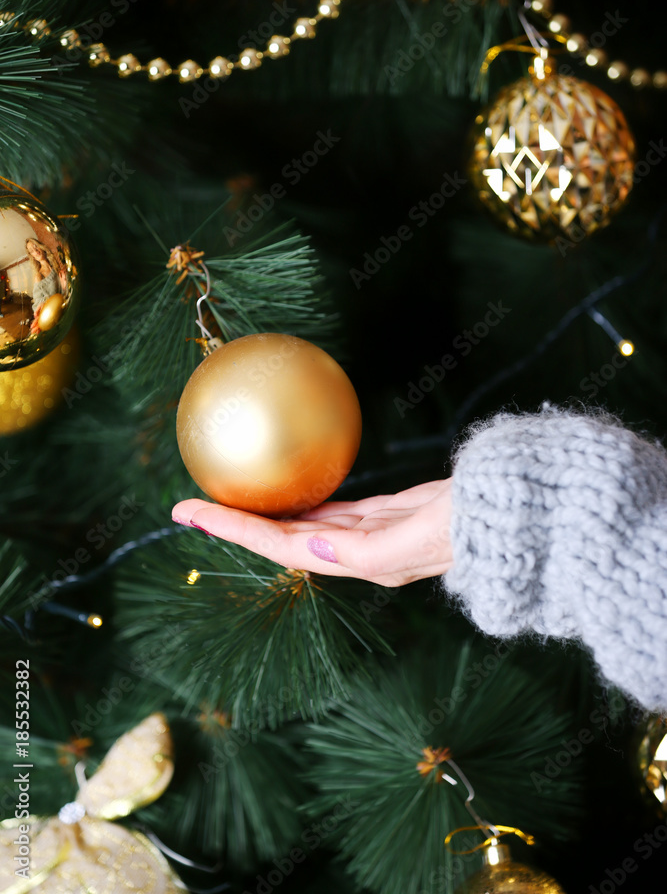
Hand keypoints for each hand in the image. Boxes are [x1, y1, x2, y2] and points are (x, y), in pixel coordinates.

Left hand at [172, 480, 452, 586]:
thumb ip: (365, 549)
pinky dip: (304, 501)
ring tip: (228, 497)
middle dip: (235, 523)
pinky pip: (331, 508)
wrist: (515, 513)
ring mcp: (370, 535)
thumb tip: (312, 548)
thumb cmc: (472, 524)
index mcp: (359, 560)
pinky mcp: (385, 515)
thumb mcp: (418, 537)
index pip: (280, 546)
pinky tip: (289, 489)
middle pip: (281, 539)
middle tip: (188, 504)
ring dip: (264, 514)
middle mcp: (357, 553)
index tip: (188, 512)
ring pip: (303, 525)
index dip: (233, 530)